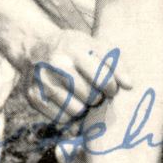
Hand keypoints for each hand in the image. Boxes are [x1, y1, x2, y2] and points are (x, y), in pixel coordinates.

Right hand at [16, 29, 131, 122]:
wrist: (33, 47)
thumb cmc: (73, 48)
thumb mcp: (94, 45)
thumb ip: (116, 63)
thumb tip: (129, 85)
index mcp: (74, 48)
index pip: (102, 78)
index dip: (111, 88)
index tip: (110, 87)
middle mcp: (55, 64)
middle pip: (90, 97)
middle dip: (97, 96)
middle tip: (92, 90)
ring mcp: (42, 81)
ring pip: (76, 110)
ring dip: (83, 106)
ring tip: (79, 94)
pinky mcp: (33, 96)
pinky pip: (61, 118)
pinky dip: (68, 112)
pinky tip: (65, 98)